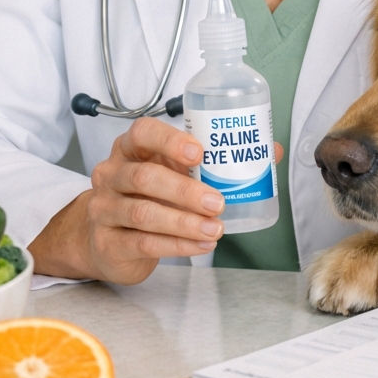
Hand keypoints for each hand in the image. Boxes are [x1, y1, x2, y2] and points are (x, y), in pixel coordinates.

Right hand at [29, 117, 282, 282]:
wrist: (108, 238)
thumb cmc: (148, 196)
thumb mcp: (173, 171)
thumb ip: (214, 160)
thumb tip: (272, 151)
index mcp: (130, 148)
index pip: (143, 132)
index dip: (170, 141)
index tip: (199, 152)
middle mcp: (112, 174)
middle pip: (144, 177)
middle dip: (185, 191)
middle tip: (218, 202)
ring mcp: (105, 208)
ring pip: (143, 213)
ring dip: (184, 222)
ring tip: (215, 229)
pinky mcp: (109, 242)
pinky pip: (144, 242)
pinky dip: (177, 245)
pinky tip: (201, 245)